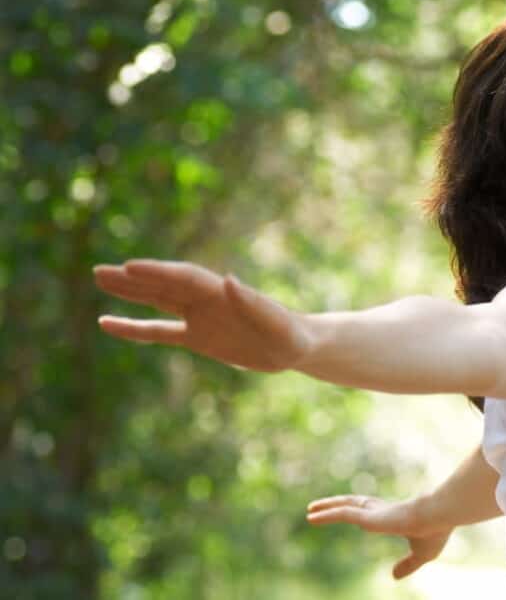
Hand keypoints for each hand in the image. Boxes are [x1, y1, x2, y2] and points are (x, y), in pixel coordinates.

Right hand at [93, 258, 312, 371]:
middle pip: (164, 284)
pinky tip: (107, 323)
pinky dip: (134, 328)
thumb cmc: (291, 333)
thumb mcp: (277, 323)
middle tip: (100, 270)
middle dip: (134, 278)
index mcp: (223, 293)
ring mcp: (200, 317)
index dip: (158, 273)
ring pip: (157, 300)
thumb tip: (229, 279)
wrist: (297, 347)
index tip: (129, 267)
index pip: (184, 278)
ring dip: (130, 292)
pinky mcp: (198, 337)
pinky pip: (159, 331)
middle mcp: (207, 299)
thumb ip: (253, 303)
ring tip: (100, 280)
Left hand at [306, 494, 453, 580]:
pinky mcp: (367, 517)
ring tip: (309, 510)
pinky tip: (311, 516)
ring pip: (344, 507)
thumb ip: (408, 565)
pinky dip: (325, 514)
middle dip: (338, 504)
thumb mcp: (422, 555)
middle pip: (354, 504)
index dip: (361, 511)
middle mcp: (381, 510)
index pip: (373, 511)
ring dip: (326, 507)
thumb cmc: (435, 532)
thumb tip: (393, 577)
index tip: (352, 512)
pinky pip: (341, 513)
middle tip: (322, 506)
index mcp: (394, 516)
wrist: (439, 516)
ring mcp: (373, 513)